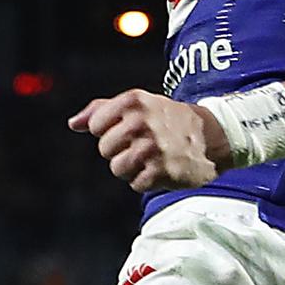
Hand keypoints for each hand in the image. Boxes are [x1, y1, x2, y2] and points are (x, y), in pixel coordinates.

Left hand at [68, 89, 218, 192]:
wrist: (211, 135)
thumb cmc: (167, 119)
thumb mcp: (139, 103)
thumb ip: (102, 109)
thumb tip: (73, 123)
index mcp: (133, 101)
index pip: (96, 124)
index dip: (108, 131)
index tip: (128, 128)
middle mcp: (141, 121)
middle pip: (105, 149)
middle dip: (120, 151)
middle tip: (143, 144)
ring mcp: (151, 147)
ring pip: (117, 168)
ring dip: (132, 168)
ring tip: (151, 157)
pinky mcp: (160, 171)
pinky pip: (135, 183)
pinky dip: (146, 180)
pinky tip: (161, 167)